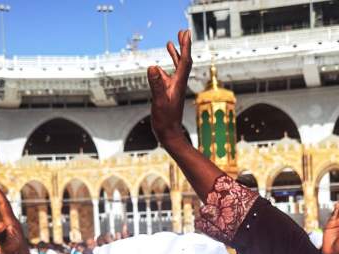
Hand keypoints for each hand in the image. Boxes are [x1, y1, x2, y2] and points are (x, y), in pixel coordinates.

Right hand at [147, 30, 191, 147]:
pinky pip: (168, 78)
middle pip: (184, 61)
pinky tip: (158, 68)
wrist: (169, 135)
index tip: (185, 32)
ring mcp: (174, 89)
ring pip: (176, 68)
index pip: (184, 61)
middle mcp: (178, 84)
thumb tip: (153, 66)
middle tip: (182, 32)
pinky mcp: (169, 95)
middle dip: (183, 46)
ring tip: (170, 43)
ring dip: (175, 55)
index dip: (185, 46)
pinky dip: (165, 69)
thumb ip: (156, 84)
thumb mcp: (159, 101)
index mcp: (178, 83)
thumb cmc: (165, 121)